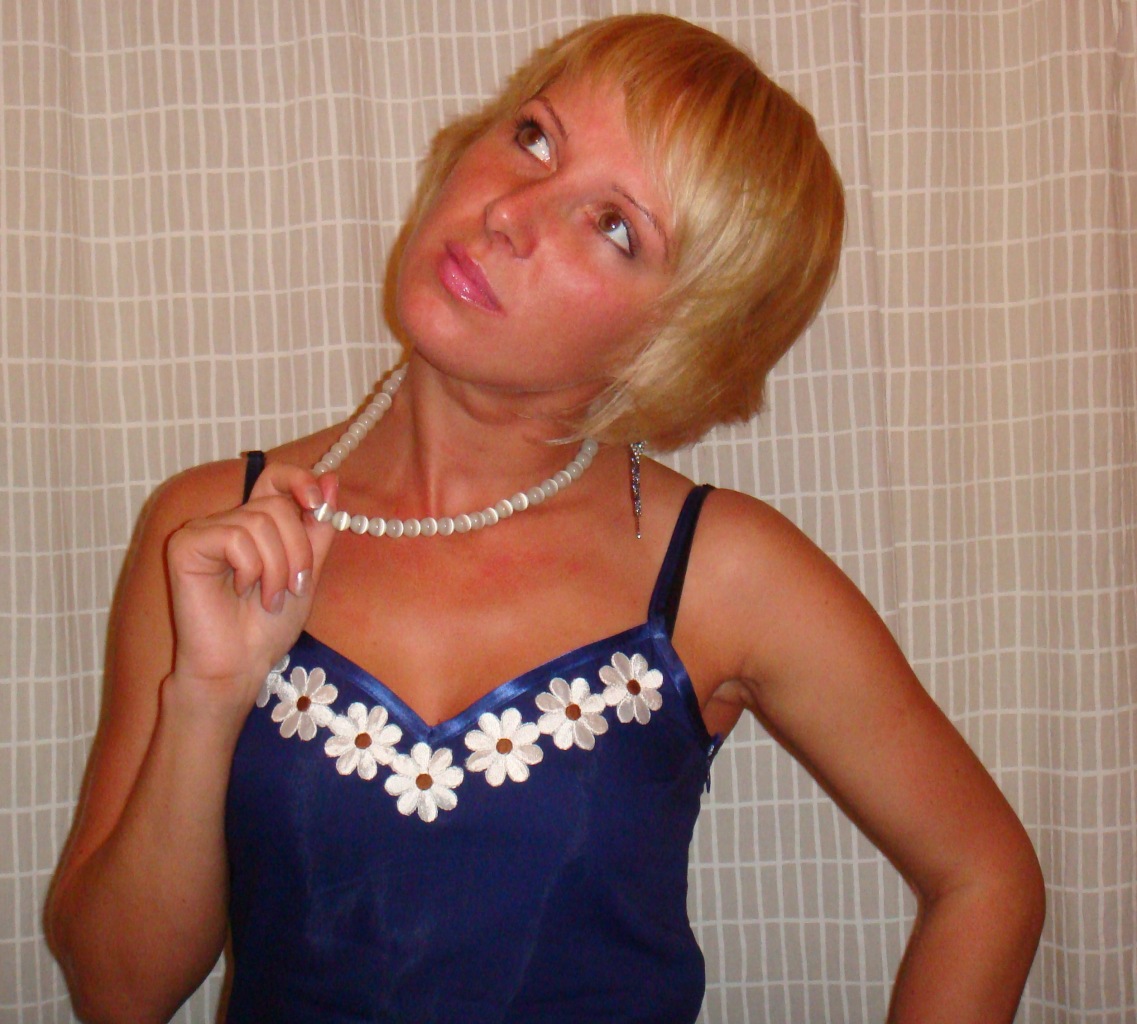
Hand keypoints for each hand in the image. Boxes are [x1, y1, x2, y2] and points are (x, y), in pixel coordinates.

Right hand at [165, 463, 337, 709]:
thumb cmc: (268, 626)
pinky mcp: (185, 545)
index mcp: (254, 523)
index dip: (299, 480)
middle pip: (276, 505)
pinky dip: (250, 568)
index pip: (274, 477)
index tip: (317, 503)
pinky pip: (234, 537)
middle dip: (297, 550)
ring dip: (277, 567)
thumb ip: (317, 527)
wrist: (241, 665)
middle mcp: (226, 521)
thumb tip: (329, 480)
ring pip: (259, 521)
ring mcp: (203, 531)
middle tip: (293, 586)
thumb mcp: (307, 570)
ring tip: (269, 597)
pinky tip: (240, 591)